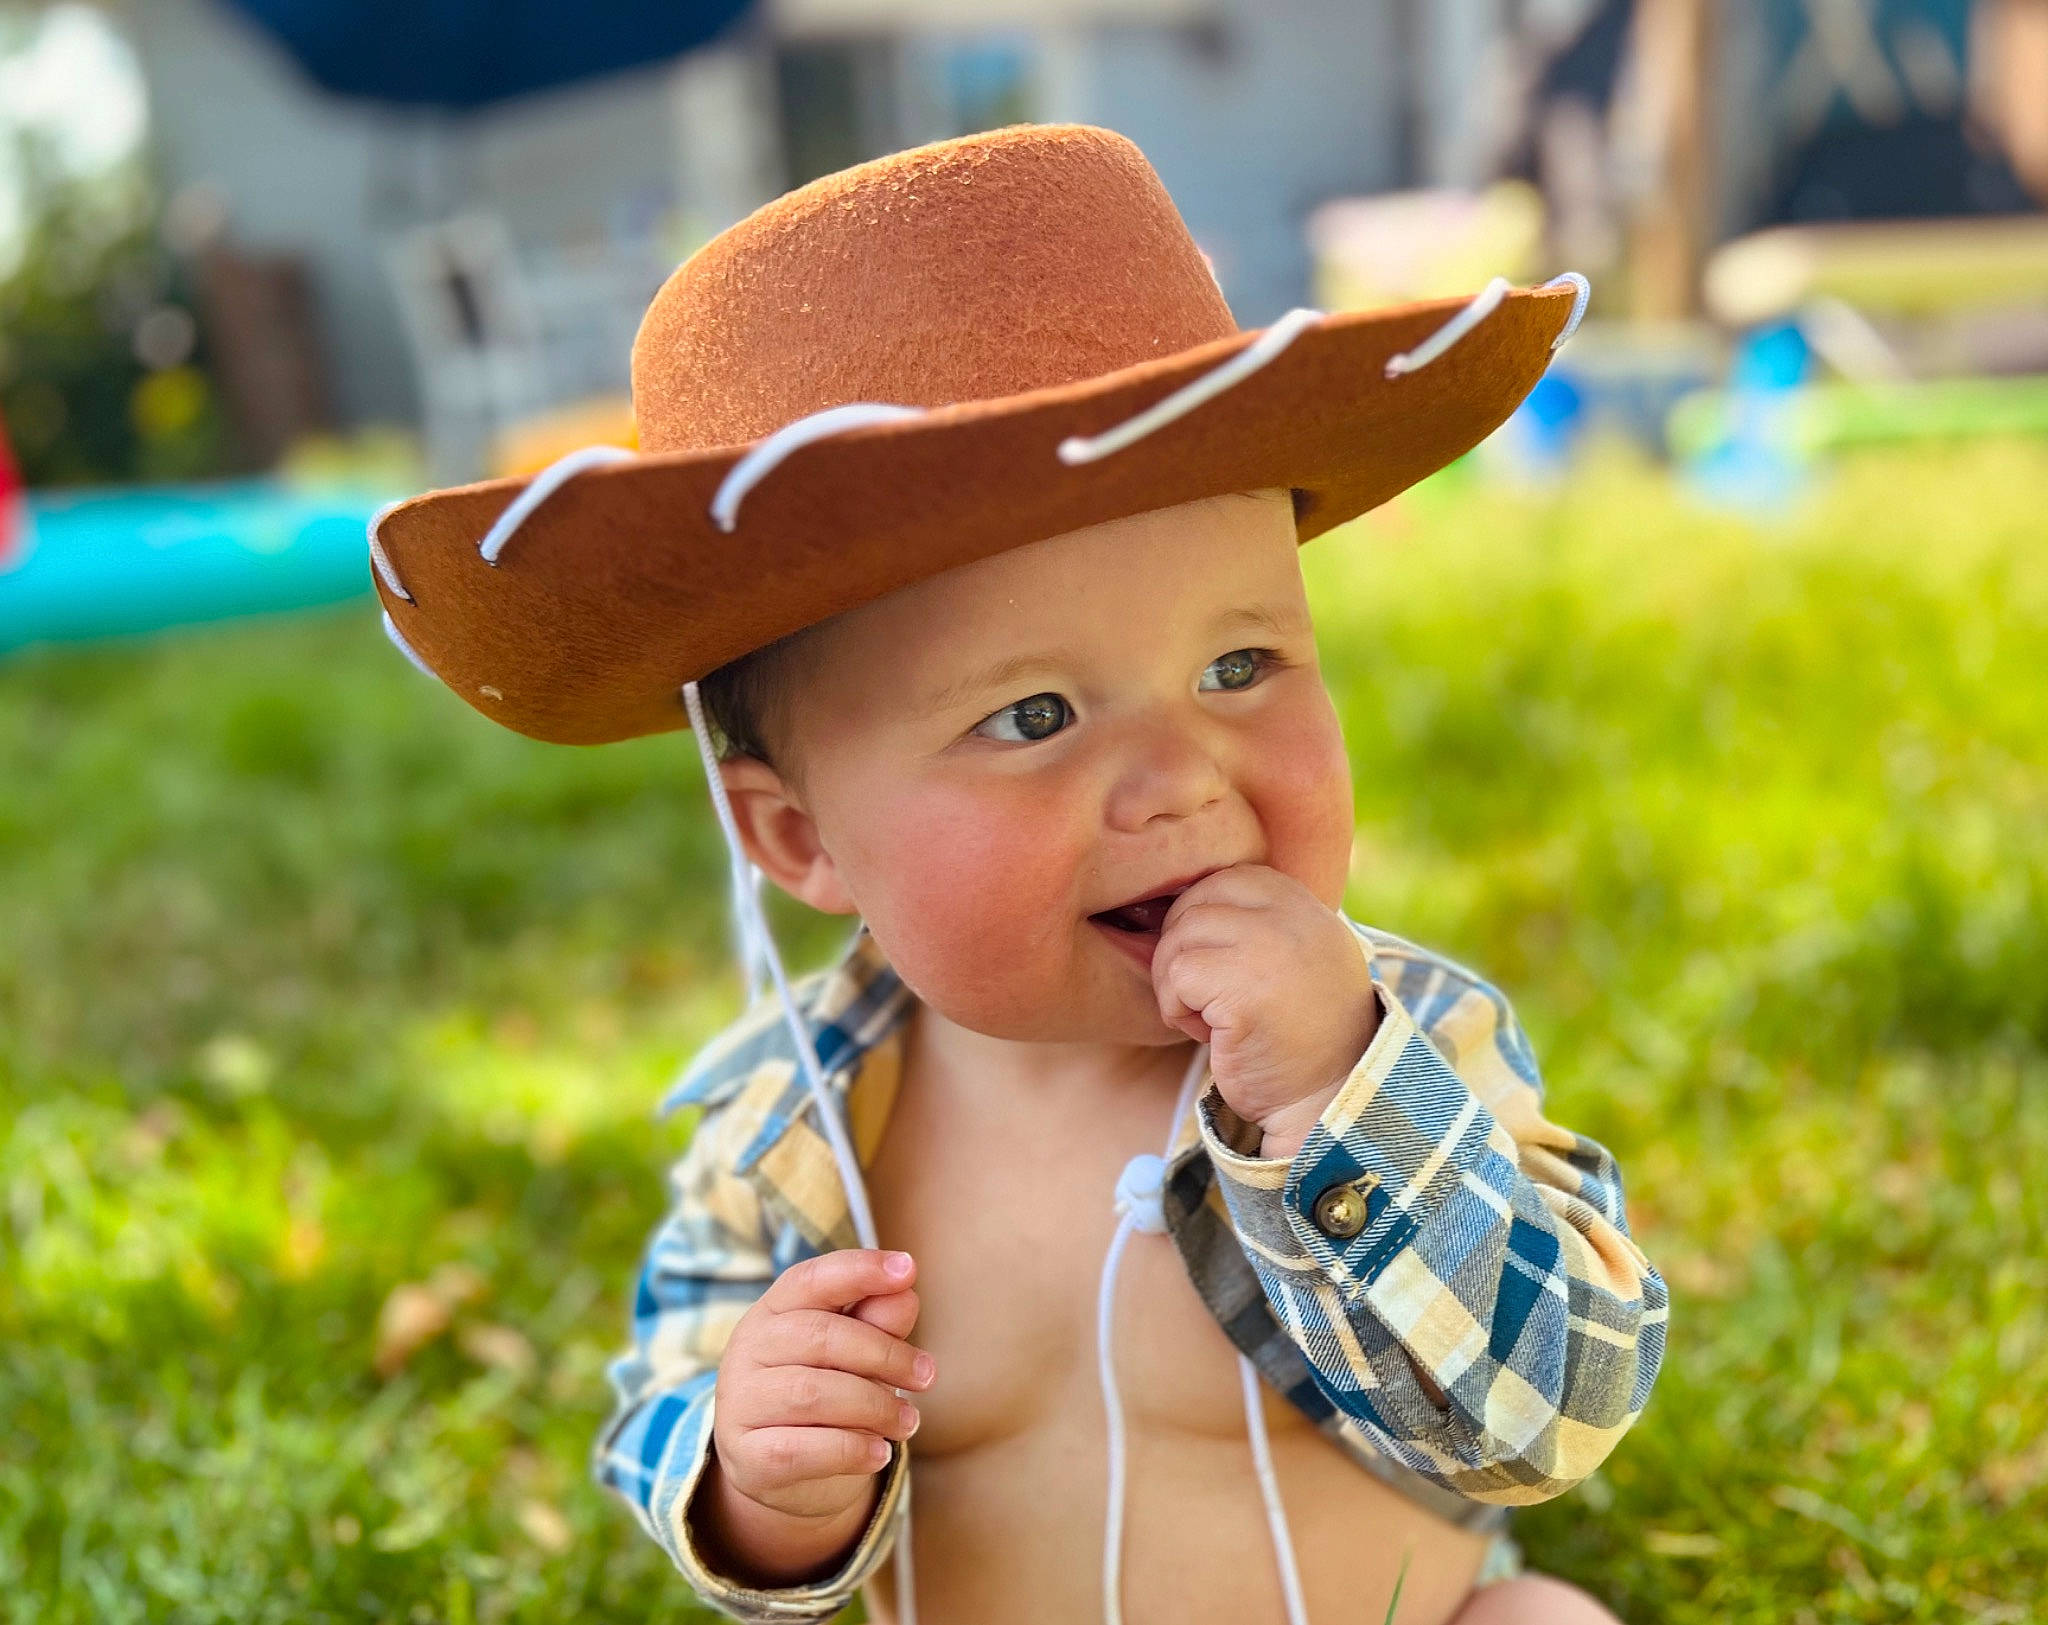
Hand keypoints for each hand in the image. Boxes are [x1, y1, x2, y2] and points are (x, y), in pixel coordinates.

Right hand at [696, 1250, 933, 1582]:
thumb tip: (904, 1293)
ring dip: (875, 1407)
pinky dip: (851, 1449)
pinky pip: (803, 1450)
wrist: (774, 1465)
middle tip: (927, 1376)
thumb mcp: (850, 1351)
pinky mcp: (748, 1457)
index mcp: (773, 1311)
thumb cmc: (822, 1388)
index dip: (860, 1270)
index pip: (812, 1279)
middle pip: (821, 1337)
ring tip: (908, 1421)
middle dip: (885, 1354)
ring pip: (814, 1394)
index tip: (908, 1270)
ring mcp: (741, 1404)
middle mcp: (748, 1350)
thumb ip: (875, 1320)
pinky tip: (879, 1451)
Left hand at [1152, 865, 1379, 1159]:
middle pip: (1197, 902)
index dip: (1203, 917)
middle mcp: (1294, 919)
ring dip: (1177, 984)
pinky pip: (1177, 977)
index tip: (1211, 964)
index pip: (1230, 879)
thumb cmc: (1300, 1038)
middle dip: (1181, 948)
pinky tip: (1211, 1035)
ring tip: (1210, 1018)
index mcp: (1307, 907)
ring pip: (1179, 937)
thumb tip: (1186, 901)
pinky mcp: (1244, 990)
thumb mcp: (1297, 960)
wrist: (1326, 1104)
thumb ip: (1263, 923)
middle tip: (1201, 995)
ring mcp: (1270, 949)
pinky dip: (1177, 1010)